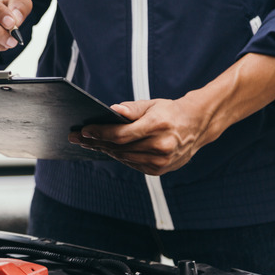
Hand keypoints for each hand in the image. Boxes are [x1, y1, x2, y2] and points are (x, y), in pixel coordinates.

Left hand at [68, 97, 211, 175]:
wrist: (197, 126)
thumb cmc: (170, 112)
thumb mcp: (152, 104)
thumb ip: (132, 109)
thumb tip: (112, 111)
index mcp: (159, 126)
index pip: (122, 134)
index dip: (101, 133)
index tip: (84, 130)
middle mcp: (161, 146)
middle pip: (119, 147)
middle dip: (96, 142)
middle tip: (76, 138)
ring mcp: (161, 161)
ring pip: (123, 157)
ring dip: (104, 150)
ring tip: (87, 143)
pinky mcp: (159, 170)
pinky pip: (132, 163)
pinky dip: (118, 156)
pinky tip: (106, 149)